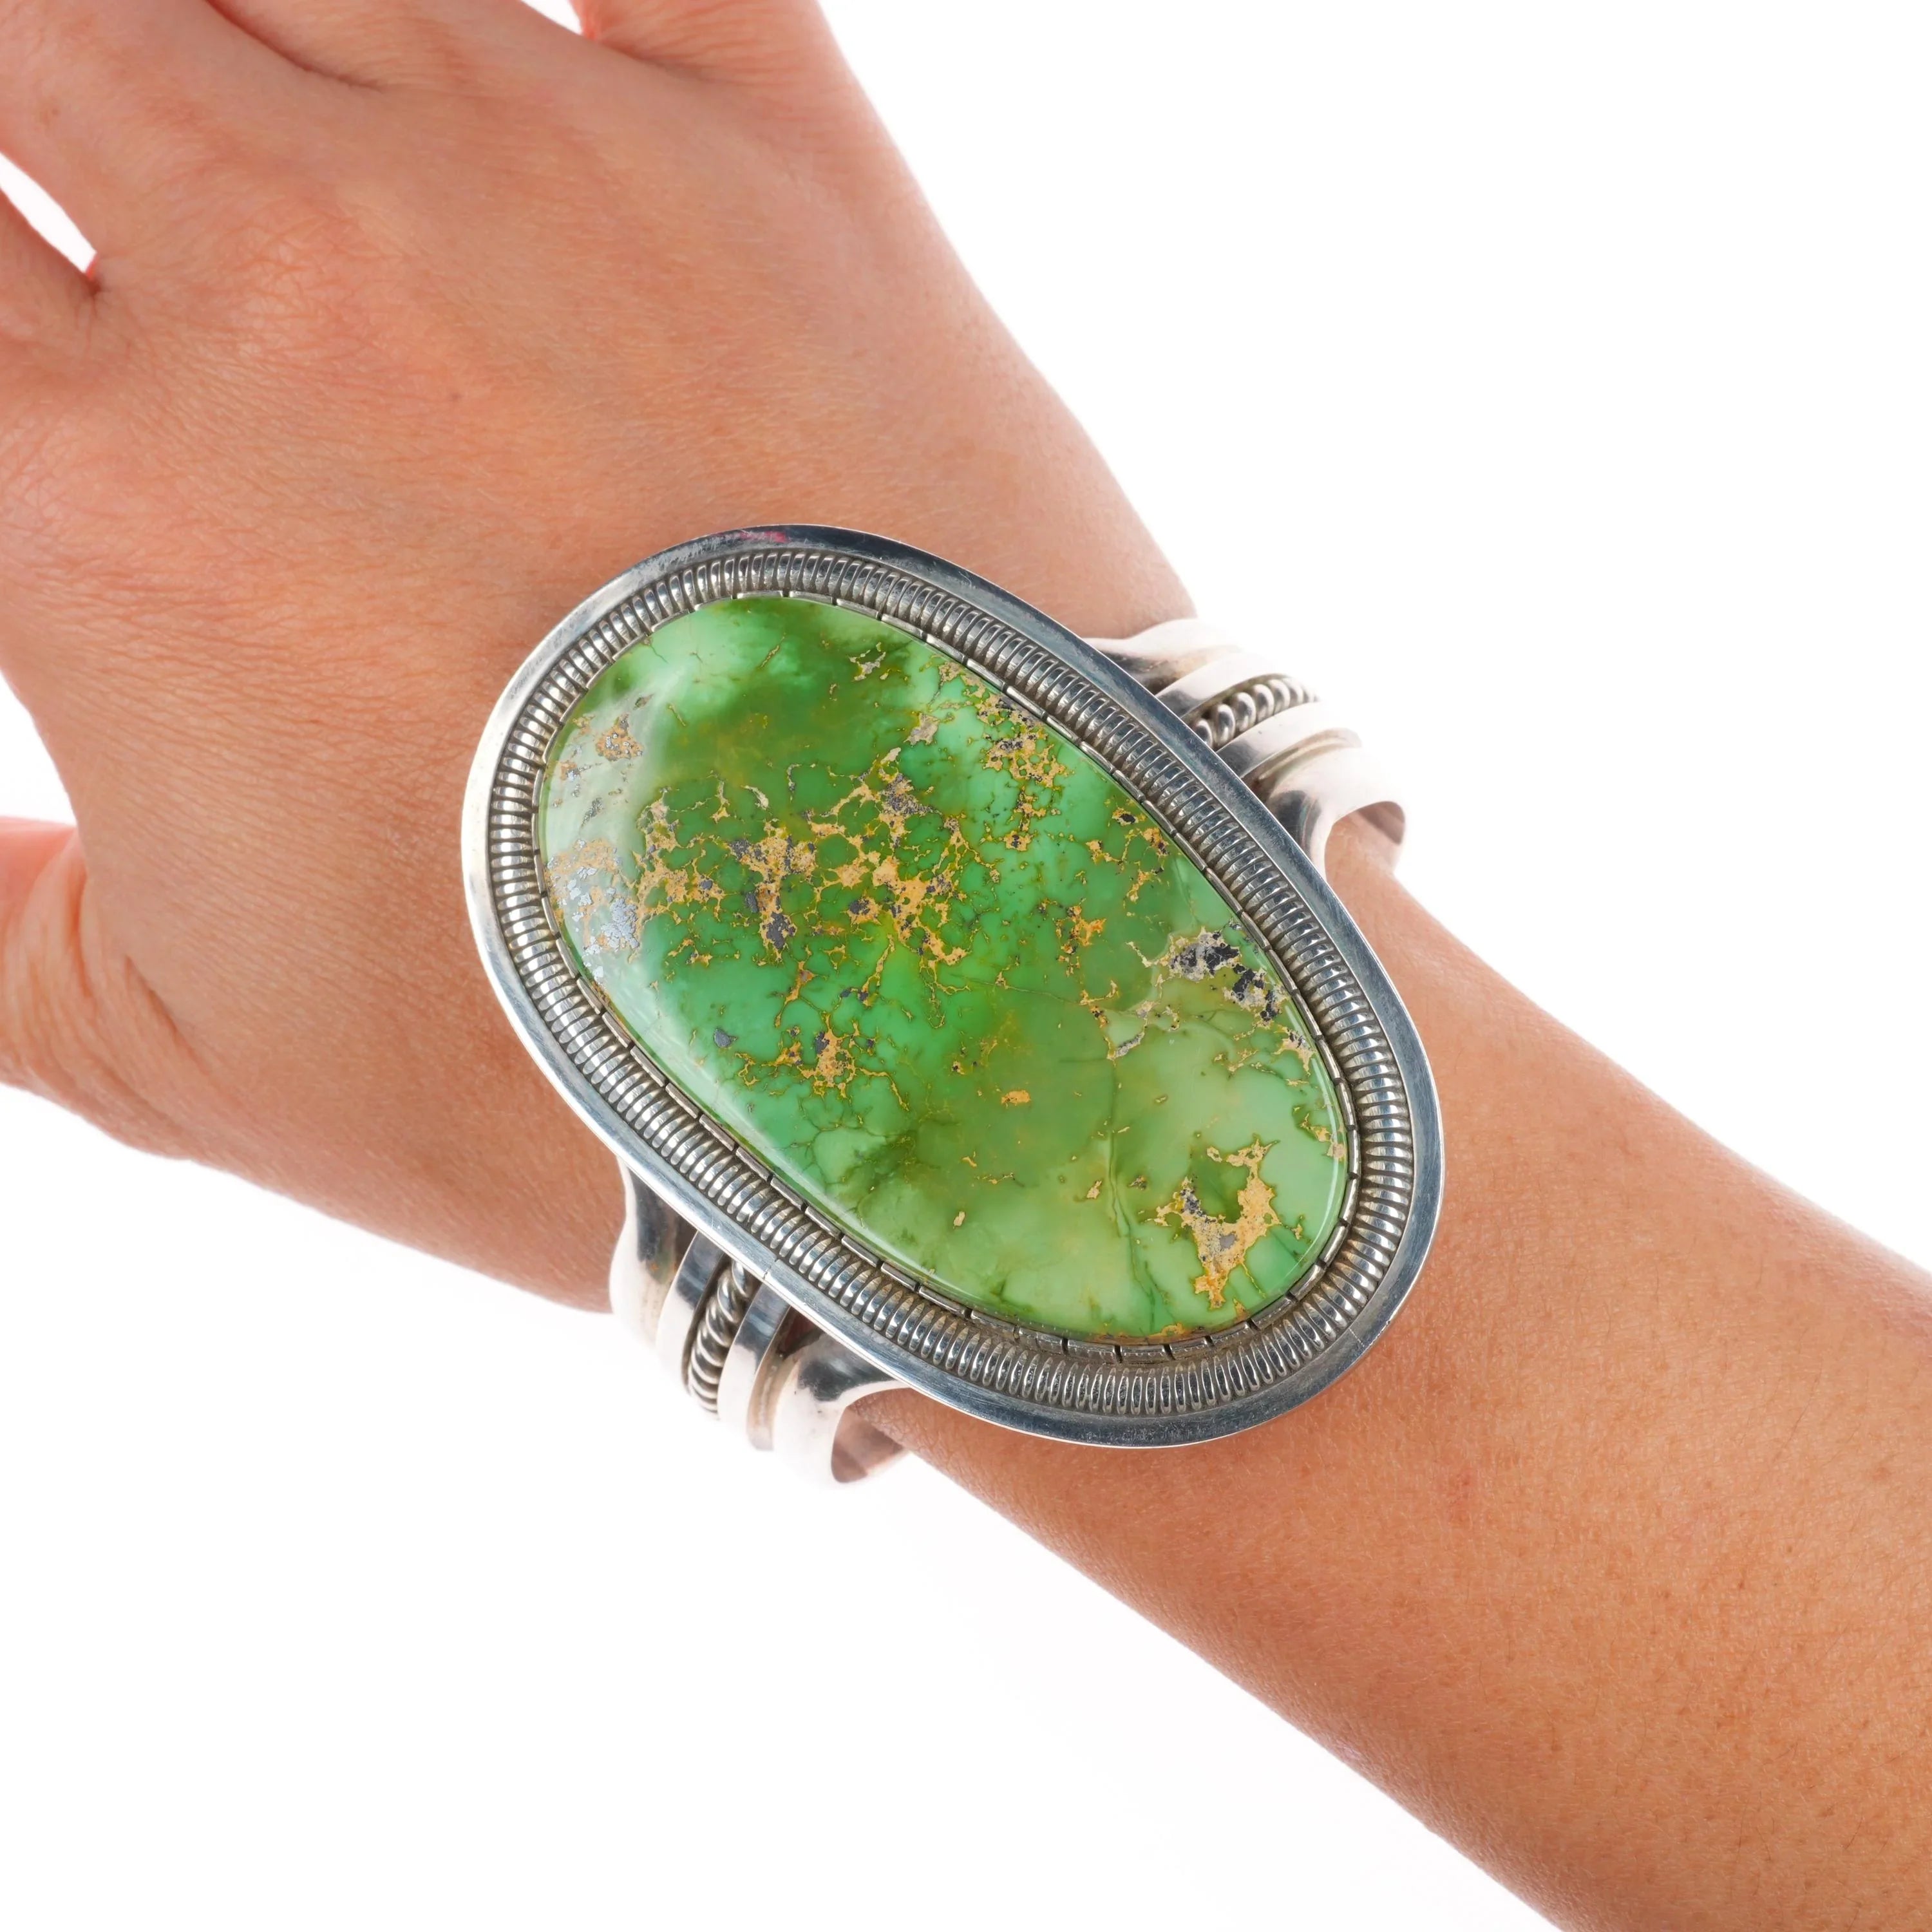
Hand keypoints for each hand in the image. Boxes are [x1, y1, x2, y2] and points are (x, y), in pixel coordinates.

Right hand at [0, 0, 1184, 1300]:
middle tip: (143, 168)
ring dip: (241, 13)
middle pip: (51, 23)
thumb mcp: (187, 1058)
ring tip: (273, 109)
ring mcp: (550, 179)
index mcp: (93, 492)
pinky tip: (515, 37)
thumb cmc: (570, 1084)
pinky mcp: (791, 162)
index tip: (40, 312)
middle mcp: (289, 279)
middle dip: (58, 82)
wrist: (932, 1027)